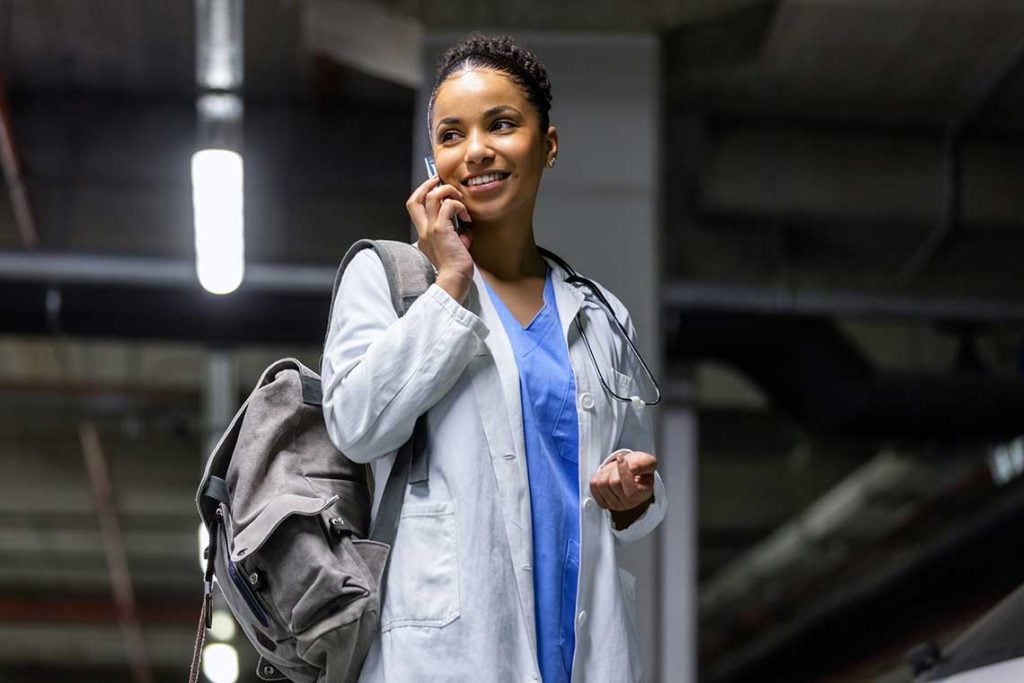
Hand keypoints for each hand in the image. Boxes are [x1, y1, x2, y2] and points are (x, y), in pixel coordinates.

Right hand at [406, 175, 473, 301]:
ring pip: (432, 196)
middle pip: (414, 199)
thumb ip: (455, 234)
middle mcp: (423, 230)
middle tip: (439, 180)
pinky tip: (466, 217)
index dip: (423, 194)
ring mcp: (430, 229)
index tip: (435, 187)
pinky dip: (459, 206)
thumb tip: (464, 227)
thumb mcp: (452, 247)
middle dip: (427, 185)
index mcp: (424, 236)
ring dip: (448, 192)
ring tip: (459, 200)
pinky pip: (448, 206)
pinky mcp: (441, 230)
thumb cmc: (456, 268)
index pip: (415, 208)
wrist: (454, 279)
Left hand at [589, 450, 656, 513]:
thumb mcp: (647, 462)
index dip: (623, 471)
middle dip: (614, 469)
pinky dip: (597, 477)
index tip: (621, 458)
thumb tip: (632, 468)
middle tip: (619, 465)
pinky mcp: (603, 503)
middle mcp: (629, 503)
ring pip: (601, 484)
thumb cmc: (639, 468)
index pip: (630, 489)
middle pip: (613, 483)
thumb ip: (642, 465)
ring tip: (613, 472)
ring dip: (605, 472)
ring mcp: (615, 505)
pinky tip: (606, 477)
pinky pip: (593, 486)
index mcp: (643, 494)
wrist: (631, 474)